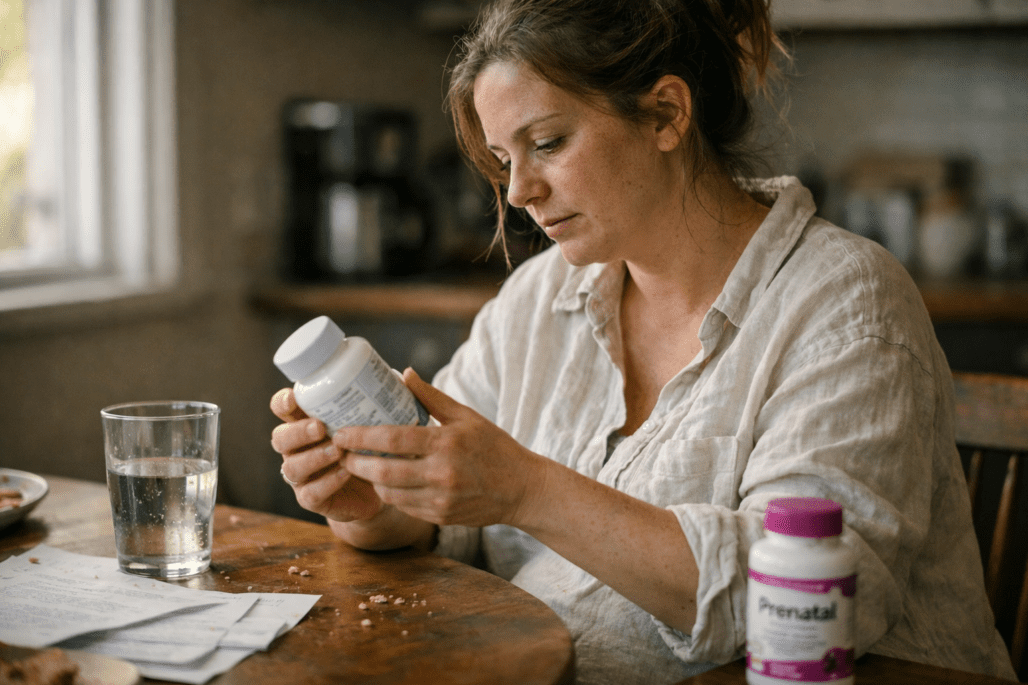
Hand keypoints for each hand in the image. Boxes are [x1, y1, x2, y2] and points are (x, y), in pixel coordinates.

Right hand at [269, 388, 382, 521]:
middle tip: (320, 427)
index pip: (283, 409)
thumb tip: (405, 375)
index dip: (282, 402)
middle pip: (279, 438)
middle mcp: (297, 449)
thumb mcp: (373, 423)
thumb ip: (379, 402)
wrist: (378, 488)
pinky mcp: (312, 499)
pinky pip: (311, 493)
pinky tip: (345, 472)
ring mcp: (302, 476)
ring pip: (291, 467)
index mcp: (306, 423)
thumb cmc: (372, 447)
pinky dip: (327, 482)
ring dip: (314, 457)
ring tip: (337, 451)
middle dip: (297, 432)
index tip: (293, 398)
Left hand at [335, 369, 546, 527]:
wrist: (521, 489)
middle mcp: (442, 474)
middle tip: (341, 453)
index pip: (393, 439)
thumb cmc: (494, 447)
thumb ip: (431, 397)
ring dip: (371, 480)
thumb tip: (403, 373)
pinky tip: (387, 482)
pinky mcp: (441, 517)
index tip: (341, 432)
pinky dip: (391, 494)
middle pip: (384, 472)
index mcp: (446, 443)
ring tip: (362, 466)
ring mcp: (441, 500)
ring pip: (390, 493)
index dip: (361, 437)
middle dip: (355, 463)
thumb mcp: (466, 416)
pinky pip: (404, 507)